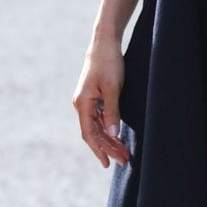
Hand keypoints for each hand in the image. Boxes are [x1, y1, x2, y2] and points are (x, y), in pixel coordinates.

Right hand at [73, 38, 128, 167]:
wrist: (105, 43)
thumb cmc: (108, 63)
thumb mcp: (112, 88)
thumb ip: (112, 112)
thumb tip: (112, 135)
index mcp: (82, 103)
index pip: (89, 133)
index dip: (98, 149)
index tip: (108, 163)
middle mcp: (82, 105)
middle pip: (94, 133)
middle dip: (108, 148)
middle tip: (124, 160)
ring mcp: (88, 102)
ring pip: (98, 127)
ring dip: (110, 140)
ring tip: (124, 153)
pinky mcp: (95, 98)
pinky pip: (100, 119)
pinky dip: (109, 129)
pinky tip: (117, 137)